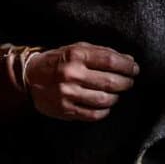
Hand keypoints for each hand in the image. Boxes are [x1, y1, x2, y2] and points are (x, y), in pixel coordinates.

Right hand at [24, 42, 139, 121]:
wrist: (29, 78)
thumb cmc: (59, 61)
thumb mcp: (77, 49)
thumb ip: (103, 52)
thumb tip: (129, 61)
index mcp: (76, 55)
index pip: (111, 61)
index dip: (127, 66)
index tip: (134, 69)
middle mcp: (72, 74)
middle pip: (110, 82)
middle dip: (126, 83)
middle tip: (129, 82)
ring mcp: (67, 94)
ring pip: (104, 100)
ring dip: (116, 97)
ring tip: (117, 93)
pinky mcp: (64, 110)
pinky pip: (92, 114)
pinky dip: (104, 111)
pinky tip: (105, 105)